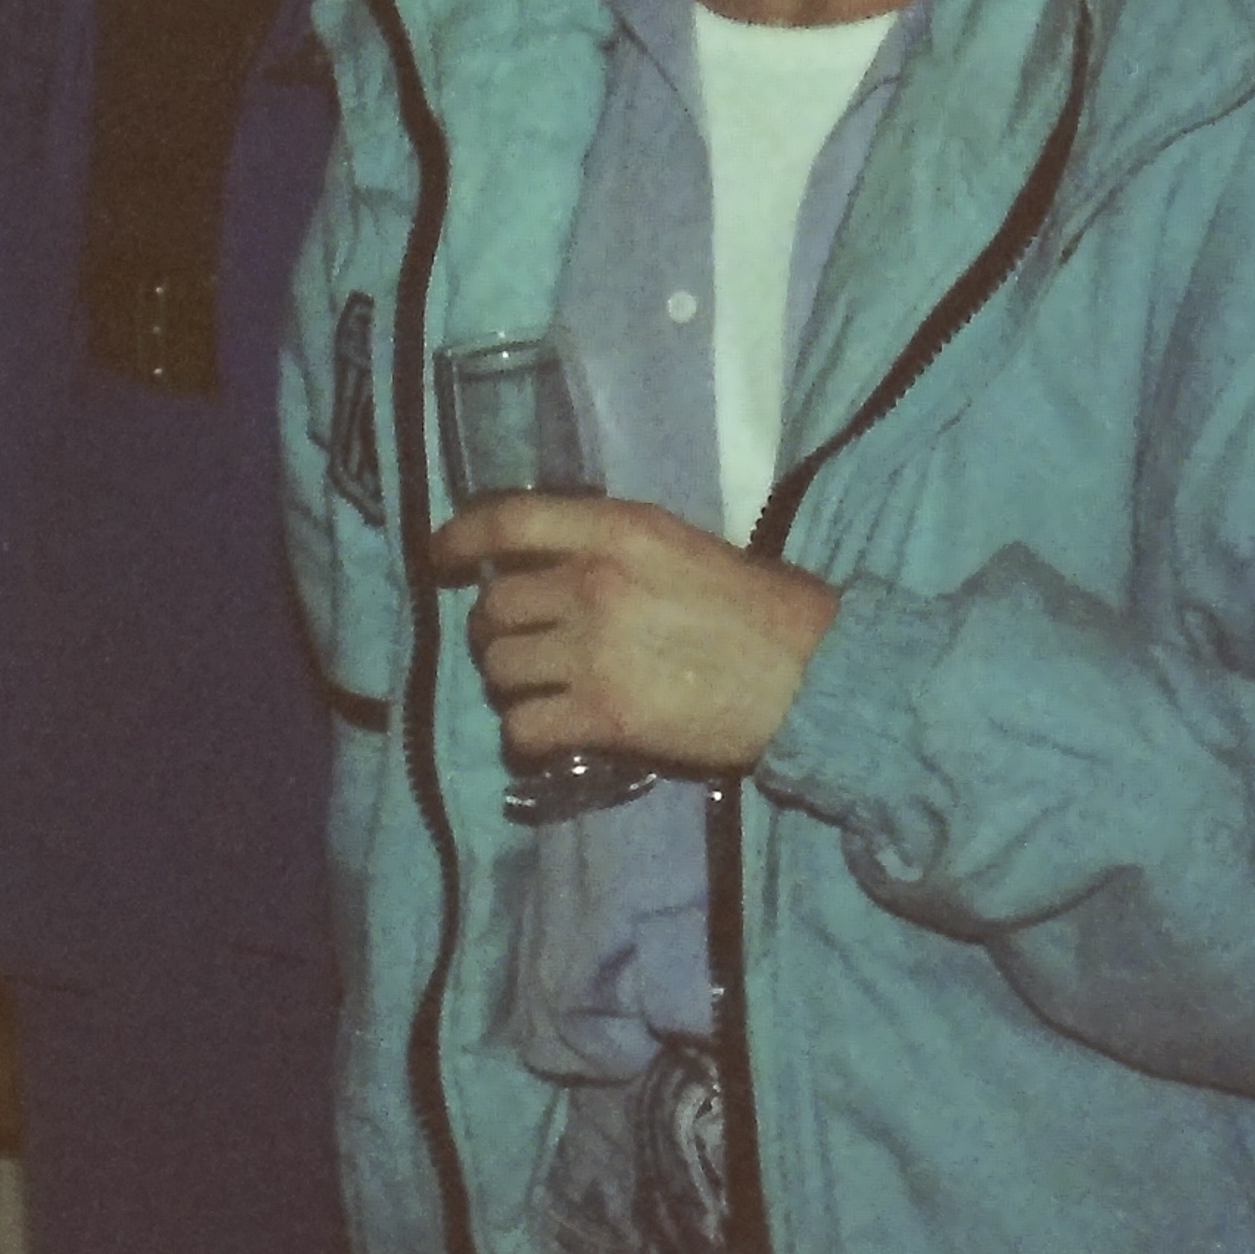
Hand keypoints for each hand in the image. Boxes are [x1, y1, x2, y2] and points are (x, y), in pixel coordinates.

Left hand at [429, 493, 836, 778]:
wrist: (814, 679)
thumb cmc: (765, 610)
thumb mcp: (685, 548)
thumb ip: (615, 549)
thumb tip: (555, 562)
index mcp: (619, 531)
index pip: (508, 520)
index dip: (460, 535)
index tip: (440, 554)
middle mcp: (594, 584)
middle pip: (494, 605)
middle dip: (495, 627)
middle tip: (520, 643)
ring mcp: (593, 652)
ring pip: (498, 667)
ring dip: (510, 680)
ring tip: (539, 689)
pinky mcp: (603, 718)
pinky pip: (522, 726)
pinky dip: (526, 733)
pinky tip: (549, 732)